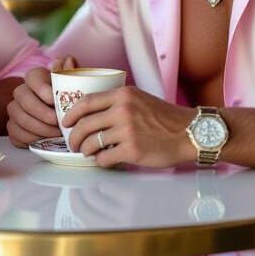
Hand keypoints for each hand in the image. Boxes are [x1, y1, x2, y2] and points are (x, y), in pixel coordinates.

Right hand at [6, 55, 76, 146]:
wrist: (63, 120)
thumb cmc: (68, 99)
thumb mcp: (73, 85)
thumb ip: (71, 72)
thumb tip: (69, 60)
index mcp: (35, 77)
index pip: (32, 77)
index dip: (42, 89)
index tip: (55, 100)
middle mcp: (21, 92)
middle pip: (24, 100)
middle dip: (42, 113)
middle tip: (58, 123)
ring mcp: (15, 110)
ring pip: (19, 118)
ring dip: (39, 128)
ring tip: (56, 134)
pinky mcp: (13, 128)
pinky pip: (15, 134)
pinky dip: (31, 139)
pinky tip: (45, 140)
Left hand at [62, 86, 194, 168]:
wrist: (189, 132)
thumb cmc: (164, 117)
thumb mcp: (139, 99)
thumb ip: (117, 102)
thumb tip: (91, 113)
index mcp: (122, 95)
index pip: (86, 102)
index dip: (71, 114)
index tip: (65, 122)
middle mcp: (122, 110)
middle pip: (84, 124)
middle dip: (73, 136)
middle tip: (72, 143)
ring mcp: (127, 131)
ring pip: (92, 142)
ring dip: (85, 150)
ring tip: (87, 153)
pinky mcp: (132, 150)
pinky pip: (105, 157)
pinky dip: (101, 161)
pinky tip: (104, 160)